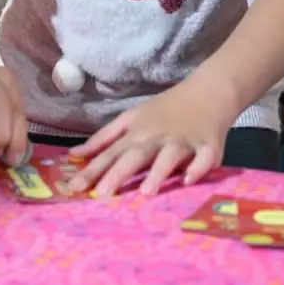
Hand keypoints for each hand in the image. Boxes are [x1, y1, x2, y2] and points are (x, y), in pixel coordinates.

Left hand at [66, 84, 234, 196]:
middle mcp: (157, 137)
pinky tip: (189, 181)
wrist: (208, 91)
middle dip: (119, 172)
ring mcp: (183, 142)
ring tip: (146, 192)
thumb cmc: (165, 109)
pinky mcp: (209, 146)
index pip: (111, 153)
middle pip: (136, 155)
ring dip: (158, 172)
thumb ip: (104, 138)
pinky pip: (204, 159)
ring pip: (169, 157)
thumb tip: (74, 154)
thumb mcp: (131, 118)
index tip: (74, 187)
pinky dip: (198, 168)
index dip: (93, 169)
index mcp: (138, 132)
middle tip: (102, 193)